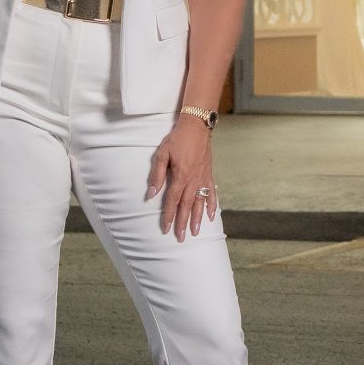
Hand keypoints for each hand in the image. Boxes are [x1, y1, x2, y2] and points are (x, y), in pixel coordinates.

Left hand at [145, 117, 216, 239]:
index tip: (165, 228)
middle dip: (183, 223)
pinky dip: (212, 205)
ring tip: (196, 232)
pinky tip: (211, 216)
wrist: (197, 126)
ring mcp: (203, 178)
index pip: (172, 200)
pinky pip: (212, 193)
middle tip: (181, 238)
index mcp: (181, 176)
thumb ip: (157, 175)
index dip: (168, 216)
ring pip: (200, 203)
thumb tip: (151, 193)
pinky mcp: (209, 174)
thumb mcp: (162, 154)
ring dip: (198, 219)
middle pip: (187, 206)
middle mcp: (193, 180)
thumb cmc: (177, 139)